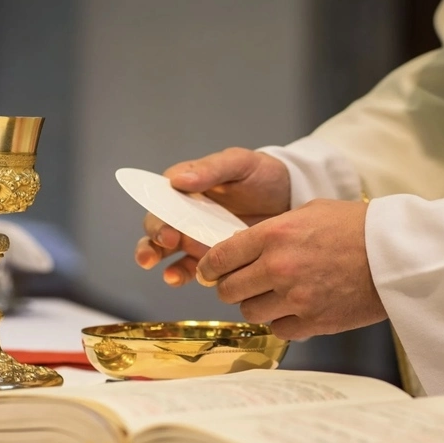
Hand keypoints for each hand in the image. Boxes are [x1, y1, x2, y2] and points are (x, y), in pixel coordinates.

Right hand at [134, 147, 290, 285]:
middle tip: (166, 246)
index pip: (160, 198)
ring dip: (158, 260)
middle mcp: (184, 212)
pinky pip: (188, 267)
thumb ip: (211, 169)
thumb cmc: (263, 175)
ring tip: (169, 275)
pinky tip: (178, 278)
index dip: (158, 214)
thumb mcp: (240, 163)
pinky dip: (180, 274)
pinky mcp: (208, 255)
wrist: (291, 199)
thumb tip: (178, 180)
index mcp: (186, 186)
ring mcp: (194, 235)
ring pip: (164, 250)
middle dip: (153, 241)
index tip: (166, 229)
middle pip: (157, 227)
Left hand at [195, 199, 386, 339]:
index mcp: (274, 235)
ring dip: (257, 304)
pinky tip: (294, 308)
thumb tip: (243, 245)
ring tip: (273, 295)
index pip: (220, 257)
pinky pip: (278, 329)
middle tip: (242, 283)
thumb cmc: (356, 227)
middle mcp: (278, 267)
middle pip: (228, 289)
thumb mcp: (309, 212)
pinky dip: (282, 321)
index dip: (210, 267)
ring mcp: (295, 298)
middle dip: (231, 287)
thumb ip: (272, 230)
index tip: (210, 271)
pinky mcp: (313, 321)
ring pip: (250, 312)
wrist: (396, 254)